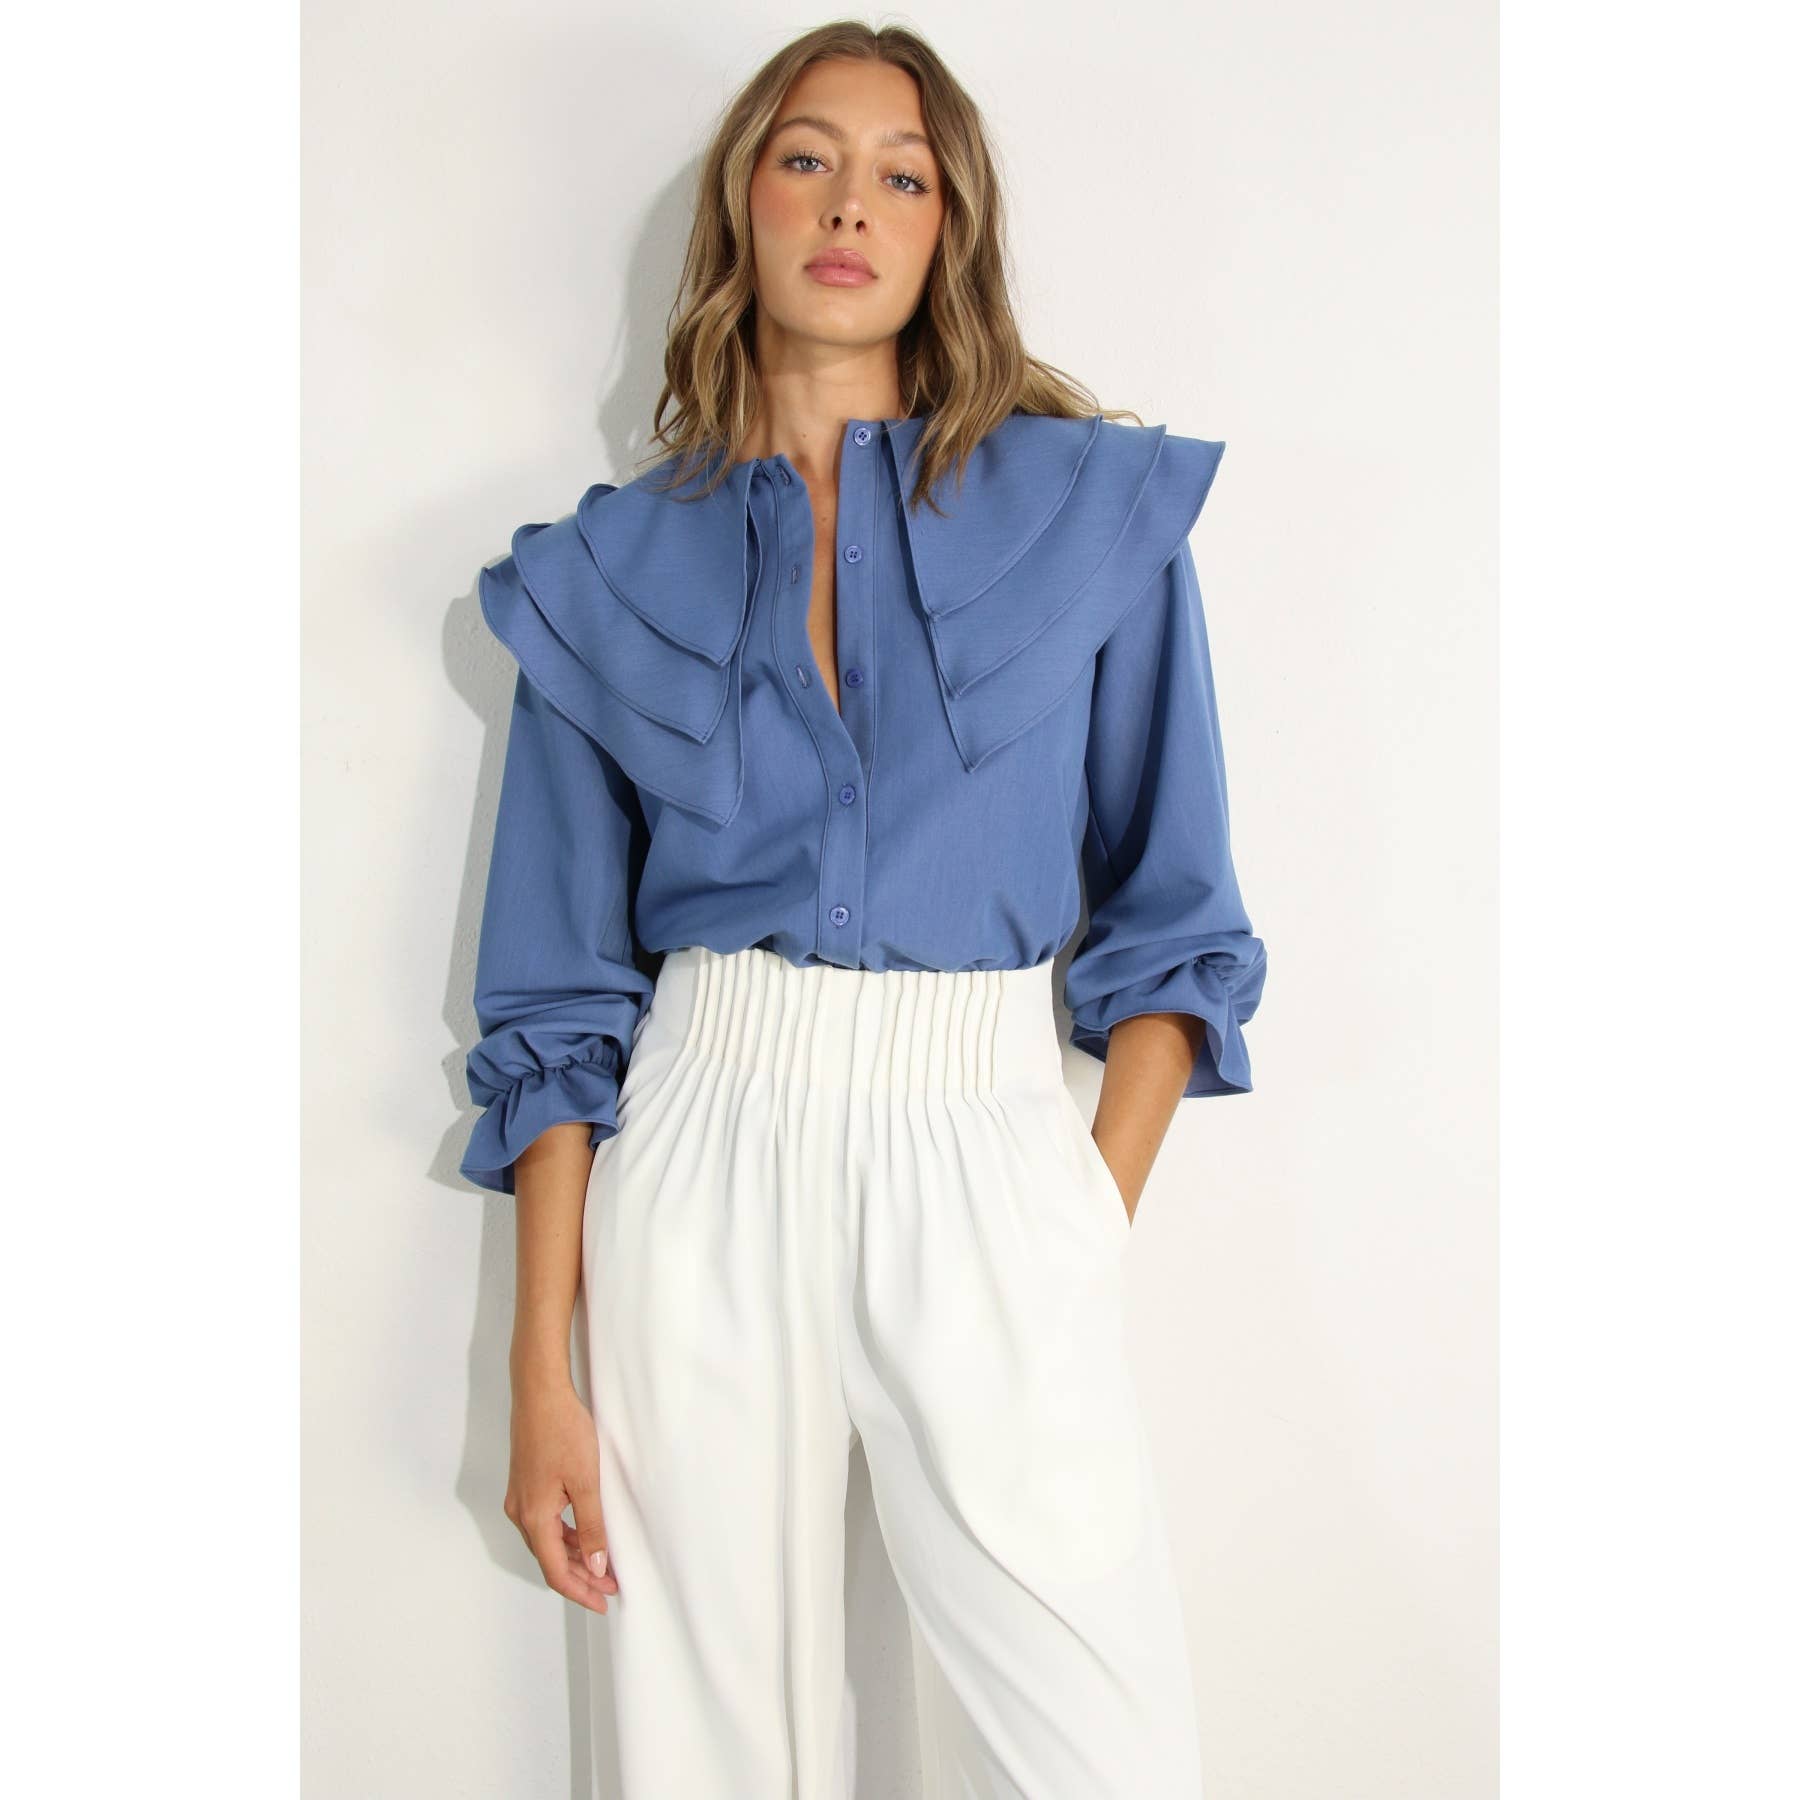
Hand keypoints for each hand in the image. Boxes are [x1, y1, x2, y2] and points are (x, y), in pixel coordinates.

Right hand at [504, 1374, 620, 1613]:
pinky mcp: (526, 1486)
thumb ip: (592, 1527)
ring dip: (574, 1557)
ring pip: (547, 1542)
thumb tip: (597, 1566)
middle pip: (550, 1560)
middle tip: (610, 1587)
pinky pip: (545, 1523)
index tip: (603, 1602)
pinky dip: (566, 1536)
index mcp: (534, 1518)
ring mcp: (520, 1499)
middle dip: (580, 1577)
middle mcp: (521, 1513)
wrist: (540, 1393)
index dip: (580, 1591)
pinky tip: (586, 1536)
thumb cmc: (562, 1431)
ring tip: (603, 1566)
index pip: (556, 1571)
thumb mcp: (586, 1482)